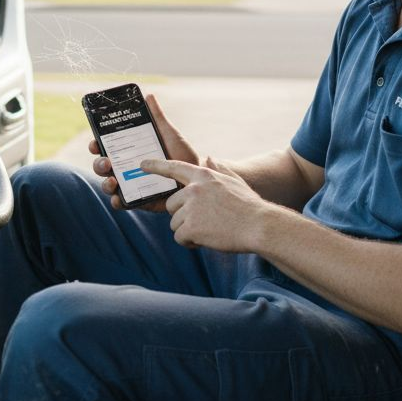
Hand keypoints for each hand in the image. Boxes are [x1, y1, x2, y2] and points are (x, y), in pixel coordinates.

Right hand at [90, 93, 198, 211]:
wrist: (197, 176)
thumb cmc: (181, 154)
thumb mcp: (169, 134)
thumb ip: (157, 118)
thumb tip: (149, 96)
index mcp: (129, 150)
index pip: (106, 146)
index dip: (96, 144)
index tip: (95, 142)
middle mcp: (126, 168)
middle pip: (103, 166)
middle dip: (99, 164)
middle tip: (106, 162)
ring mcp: (130, 185)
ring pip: (109, 185)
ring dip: (105, 183)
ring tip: (113, 181)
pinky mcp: (138, 200)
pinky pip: (122, 203)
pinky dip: (117, 202)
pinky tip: (119, 198)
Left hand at [140, 157, 267, 251]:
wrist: (259, 226)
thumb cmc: (249, 205)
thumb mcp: (234, 181)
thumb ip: (219, 169)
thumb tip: (208, 158)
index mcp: (203, 176)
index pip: (174, 167)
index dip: (156, 166)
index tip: (141, 165)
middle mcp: (194, 189)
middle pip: (171, 205)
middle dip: (183, 216)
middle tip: (205, 222)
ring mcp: (191, 208)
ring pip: (175, 224)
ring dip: (188, 231)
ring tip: (210, 231)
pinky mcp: (191, 226)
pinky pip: (180, 238)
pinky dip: (191, 242)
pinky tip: (207, 240)